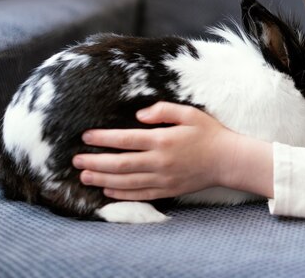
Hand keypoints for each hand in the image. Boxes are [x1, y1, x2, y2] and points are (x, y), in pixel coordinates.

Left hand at [73, 102, 240, 200]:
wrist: (228, 160)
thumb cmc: (209, 133)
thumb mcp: (189, 113)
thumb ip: (163, 110)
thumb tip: (139, 115)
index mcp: (162, 139)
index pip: (125, 139)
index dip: (102, 138)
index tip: (86, 136)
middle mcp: (159, 161)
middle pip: (119, 163)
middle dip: (94, 162)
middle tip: (75, 160)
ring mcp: (163, 178)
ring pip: (125, 181)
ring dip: (102, 178)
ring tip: (84, 175)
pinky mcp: (168, 190)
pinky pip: (140, 194)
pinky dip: (121, 193)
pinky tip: (107, 190)